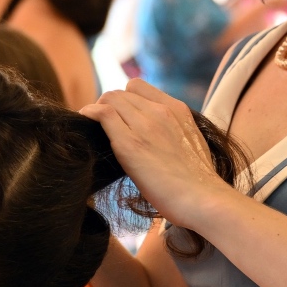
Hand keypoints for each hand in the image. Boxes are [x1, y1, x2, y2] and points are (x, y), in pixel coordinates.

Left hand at [81, 79, 237, 227]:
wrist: (202, 198)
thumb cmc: (196, 181)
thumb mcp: (188, 142)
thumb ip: (171, 130)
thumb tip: (152, 136)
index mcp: (177, 109)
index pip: (137, 87)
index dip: (122, 99)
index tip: (117, 115)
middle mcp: (161, 111)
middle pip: (120, 93)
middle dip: (107, 106)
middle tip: (100, 126)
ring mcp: (145, 125)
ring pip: (109, 99)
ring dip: (96, 110)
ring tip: (91, 126)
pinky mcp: (130, 143)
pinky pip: (102, 114)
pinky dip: (89, 114)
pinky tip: (84, 123)